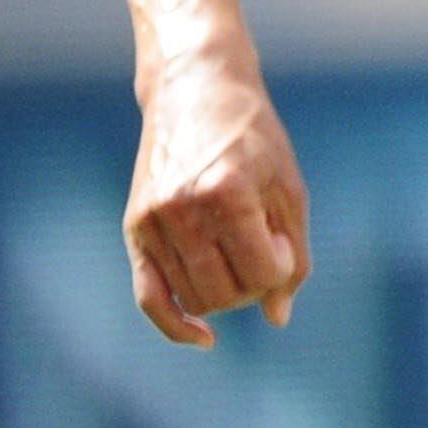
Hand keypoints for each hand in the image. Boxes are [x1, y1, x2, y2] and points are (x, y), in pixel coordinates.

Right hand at [124, 55, 310, 348]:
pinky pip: (149, 297)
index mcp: (225, 192)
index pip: (261, 274)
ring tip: (237, 253)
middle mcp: (182, 208)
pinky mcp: (135, 227)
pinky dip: (176, 324)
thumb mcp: (288, 188)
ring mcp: (152, 219)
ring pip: (196, 299)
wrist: (195, 89)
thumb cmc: (253, 137)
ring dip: (226, 293)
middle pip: (228, 294)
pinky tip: (204, 339)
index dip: (280, 265)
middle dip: (254, 284)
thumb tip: (278, 317)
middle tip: (261, 246)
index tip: (281, 239)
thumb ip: (292, 254)